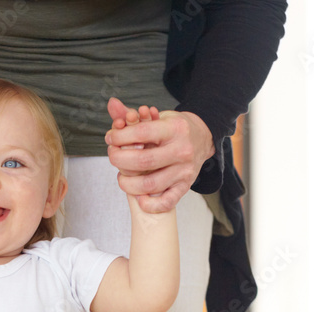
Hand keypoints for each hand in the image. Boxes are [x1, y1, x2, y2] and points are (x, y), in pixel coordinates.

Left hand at [105, 96, 214, 212]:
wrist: (203, 138)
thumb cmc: (173, 128)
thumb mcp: (156, 117)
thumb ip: (131, 115)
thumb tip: (111, 104)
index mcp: (175, 129)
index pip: (141, 133)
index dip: (120, 137)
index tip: (110, 139)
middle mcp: (182, 150)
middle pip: (142, 162)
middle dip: (119, 160)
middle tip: (113, 157)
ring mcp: (184, 171)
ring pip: (150, 185)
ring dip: (128, 185)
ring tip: (122, 178)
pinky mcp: (185, 186)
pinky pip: (166, 203)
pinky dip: (149, 204)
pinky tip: (139, 197)